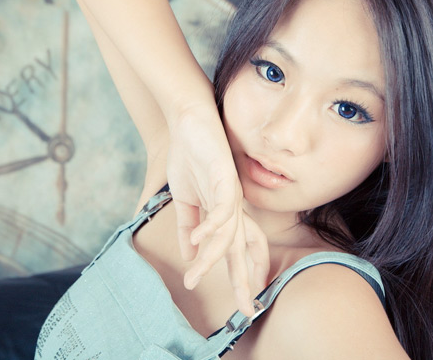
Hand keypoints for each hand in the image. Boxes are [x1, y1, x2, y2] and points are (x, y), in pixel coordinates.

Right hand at [166, 103, 269, 316]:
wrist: (189, 120)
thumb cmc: (188, 157)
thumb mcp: (184, 199)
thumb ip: (188, 226)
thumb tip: (190, 257)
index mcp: (226, 213)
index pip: (239, 250)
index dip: (243, 274)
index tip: (246, 301)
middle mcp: (234, 207)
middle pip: (243, 250)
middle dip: (245, 281)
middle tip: (248, 310)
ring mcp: (232, 193)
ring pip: (228, 234)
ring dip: (211, 258)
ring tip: (194, 277)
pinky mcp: (225, 177)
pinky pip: (222, 208)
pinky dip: (209, 226)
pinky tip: (195, 238)